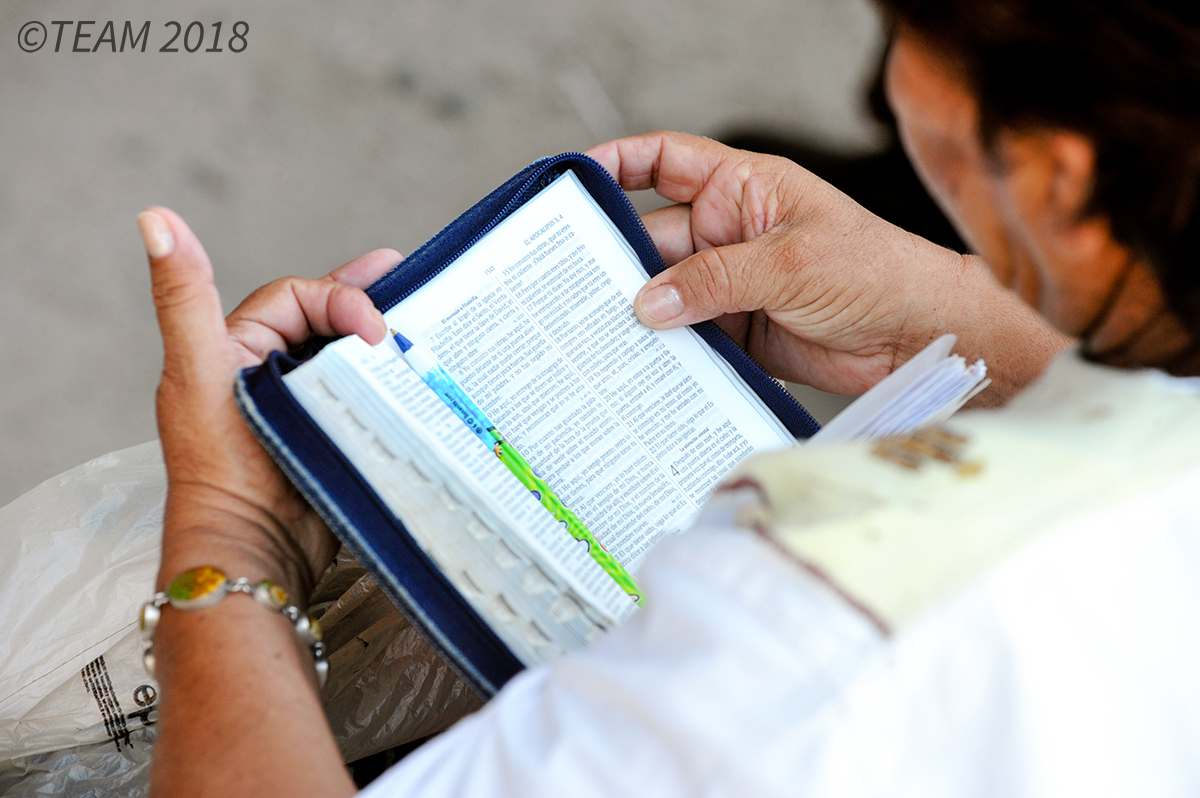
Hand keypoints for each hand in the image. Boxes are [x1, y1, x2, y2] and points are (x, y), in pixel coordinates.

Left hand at [141, 207, 396, 600]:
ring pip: (348, 356)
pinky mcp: (331, 437)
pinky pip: (364, 396)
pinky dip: (390, 382)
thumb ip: (183, 298)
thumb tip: (155, 219)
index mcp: (236, 348)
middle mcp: (268, 373)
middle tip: (409, 281)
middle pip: (326, 319)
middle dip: (367, 299)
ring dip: (383, 340)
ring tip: (423, 324)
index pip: (296, 297)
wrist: (255, 549)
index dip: (337, 298)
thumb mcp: (199, 371)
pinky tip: (418, 376)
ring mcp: (302, 406)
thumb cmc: (219, 467)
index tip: (373, 328)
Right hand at [586, 131, 1069, 400]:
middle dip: (618, 260)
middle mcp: (729, 232)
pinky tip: (640, 364)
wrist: (916, 335)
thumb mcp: (789, 263)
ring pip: (666, 294)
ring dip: (640, 313)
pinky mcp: (738, 333)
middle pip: (653, 238)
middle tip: (573, 284)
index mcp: (742, 188)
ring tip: (598, 331)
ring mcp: (731, 285)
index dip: (619, 163)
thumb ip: (715, 280)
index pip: (666, 162)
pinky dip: (666, 352)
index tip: (575, 180)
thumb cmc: (872, 271)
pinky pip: (689, 338)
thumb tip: (648, 302)